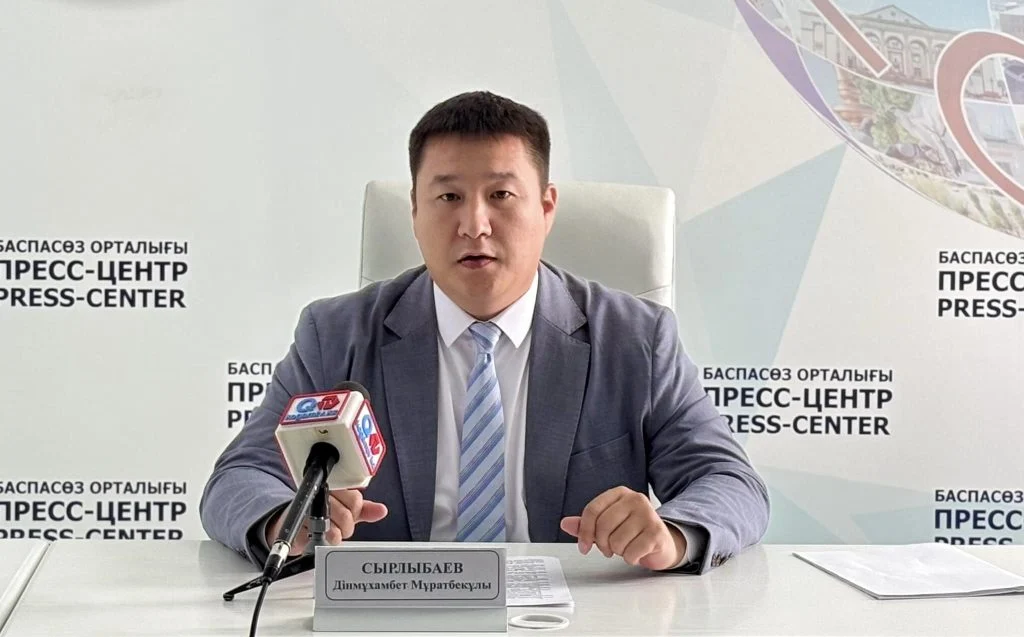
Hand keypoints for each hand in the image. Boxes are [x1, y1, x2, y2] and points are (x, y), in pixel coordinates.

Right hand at [265, 489, 387, 554]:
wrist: (294, 524)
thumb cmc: (322, 515)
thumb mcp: (346, 510)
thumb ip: (364, 510)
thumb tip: (382, 510)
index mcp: (336, 488)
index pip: (356, 500)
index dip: (355, 513)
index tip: (349, 515)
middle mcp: (322, 494)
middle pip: (347, 515)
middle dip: (346, 528)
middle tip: (339, 528)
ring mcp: (309, 508)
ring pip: (334, 527)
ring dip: (334, 535)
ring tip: (329, 533)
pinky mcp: (298, 524)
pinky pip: (317, 536)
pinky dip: (320, 540)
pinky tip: (317, 536)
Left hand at [559, 486, 684, 570]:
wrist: (662, 543)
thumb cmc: (633, 532)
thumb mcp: (607, 526)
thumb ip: (586, 524)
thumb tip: (565, 523)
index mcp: (620, 493)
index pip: (592, 510)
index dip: (584, 531)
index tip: (583, 546)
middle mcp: (635, 499)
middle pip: (603, 526)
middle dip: (602, 544)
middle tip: (609, 548)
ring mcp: (648, 514)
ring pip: (616, 541)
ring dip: (618, 552)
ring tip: (626, 548)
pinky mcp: (657, 532)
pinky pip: (631, 553)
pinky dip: (630, 558)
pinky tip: (637, 553)